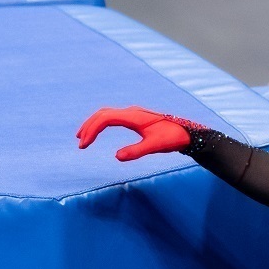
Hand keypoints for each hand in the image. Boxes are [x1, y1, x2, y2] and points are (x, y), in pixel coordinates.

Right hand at [76, 106, 192, 160]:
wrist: (188, 132)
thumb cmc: (172, 138)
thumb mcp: (155, 146)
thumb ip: (136, 151)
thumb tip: (116, 157)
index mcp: (134, 116)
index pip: (105, 118)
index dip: (92, 130)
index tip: (84, 145)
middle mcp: (132, 112)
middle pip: (103, 114)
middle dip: (89, 127)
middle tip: (80, 143)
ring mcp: (134, 113)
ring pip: (107, 114)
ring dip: (94, 124)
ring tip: (83, 138)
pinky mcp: (136, 118)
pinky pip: (114, 117)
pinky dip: (102, 123)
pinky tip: (99, 132)